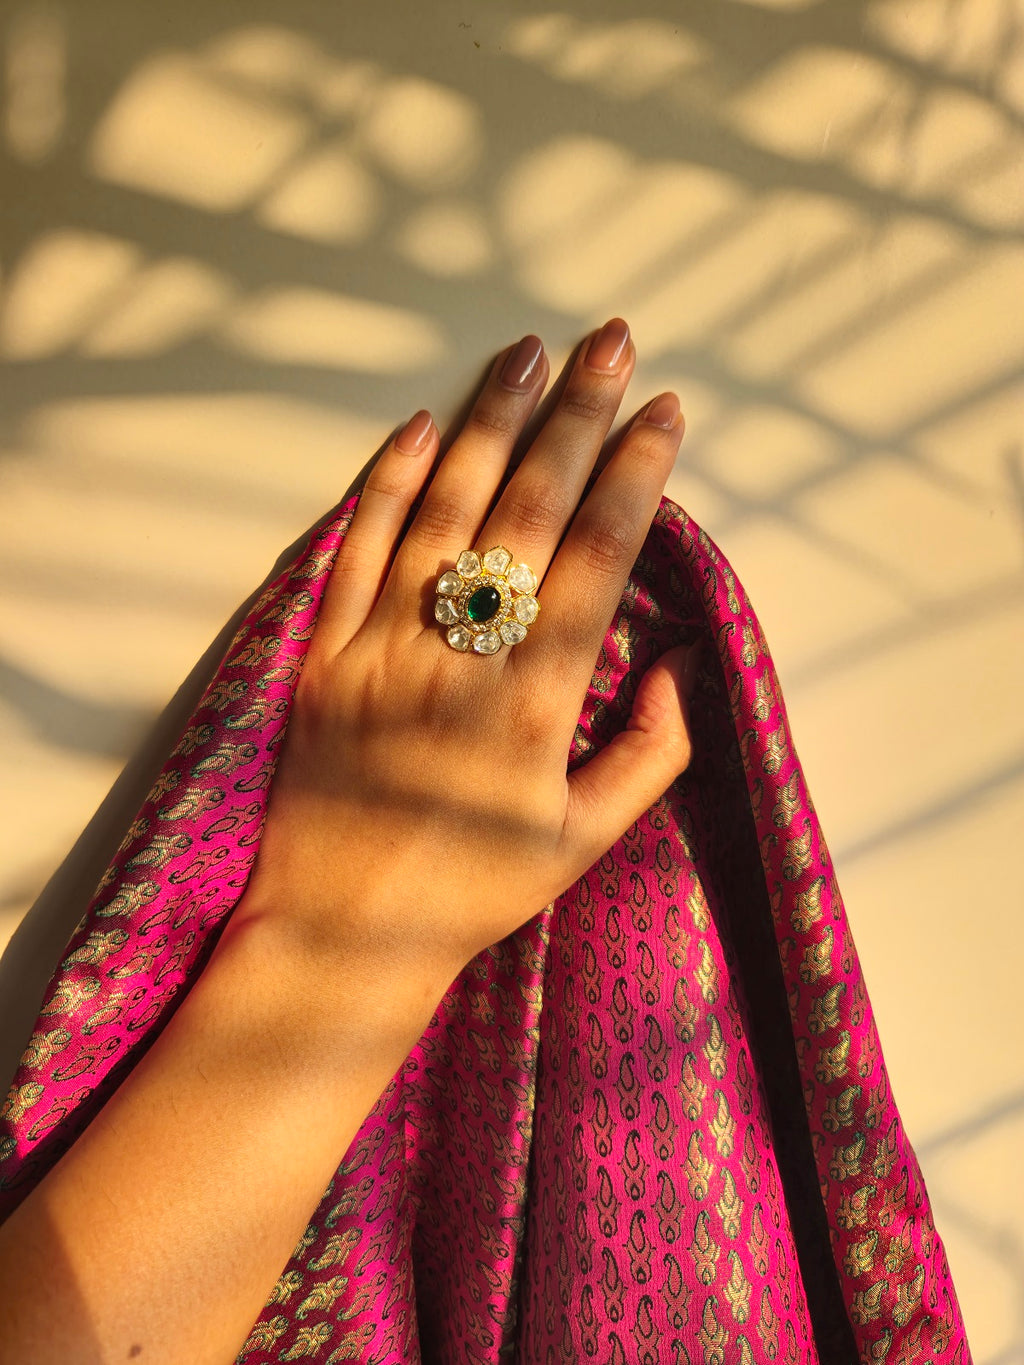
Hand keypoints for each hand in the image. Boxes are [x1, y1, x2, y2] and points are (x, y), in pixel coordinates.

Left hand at [237, 320, 699, 990]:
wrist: (341, 930)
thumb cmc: (473, 890)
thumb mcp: (585, 842)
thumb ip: (650, 754)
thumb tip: (684, 665)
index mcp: (536, 701)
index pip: (597, 560)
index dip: (634, 477)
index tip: (663, 412)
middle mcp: (462, 657)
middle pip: (528, 511)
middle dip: (576, 416)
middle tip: (610, 341)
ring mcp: (384, 647)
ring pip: (445, 510)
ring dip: (491, 424)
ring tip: (527, 352)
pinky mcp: (323, 654)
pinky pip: (355, 551)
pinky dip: (387, 483)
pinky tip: (422, 424)